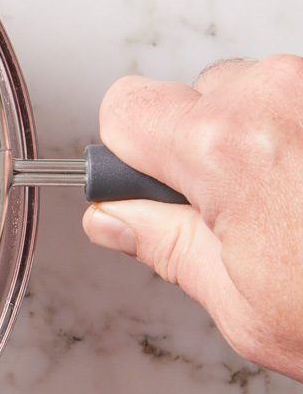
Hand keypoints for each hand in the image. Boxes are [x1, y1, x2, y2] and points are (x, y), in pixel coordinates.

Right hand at [82, 55, 302, 381]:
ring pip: (263, 90)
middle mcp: (280, 95)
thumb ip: (163, 245)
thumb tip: (113, 220)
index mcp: (224, 148)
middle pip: (199, 95)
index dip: (131, 153)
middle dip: (207, 146)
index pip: (127, 107)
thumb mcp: (242, 303)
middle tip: (246, 213)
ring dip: (270, 137)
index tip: (155, 187)